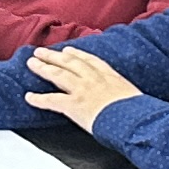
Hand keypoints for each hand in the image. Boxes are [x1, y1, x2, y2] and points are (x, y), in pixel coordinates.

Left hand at [22, 45, 140, 123]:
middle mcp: (94, 79)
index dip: (77, 54)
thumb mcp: (135, 98)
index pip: (91, 61)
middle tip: (41, 51)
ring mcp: (83, 90)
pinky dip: (38, 99)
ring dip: (44, 67)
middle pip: (70, 62)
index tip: (69, 50)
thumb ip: (125, 97)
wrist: (135, 118)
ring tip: (32, 63)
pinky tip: (28, 97)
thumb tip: (127, 104)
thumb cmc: (139, 112)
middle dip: (55, 56)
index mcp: (110, 77)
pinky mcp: (74, 105)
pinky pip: (52, 100)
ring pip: (59, 74)